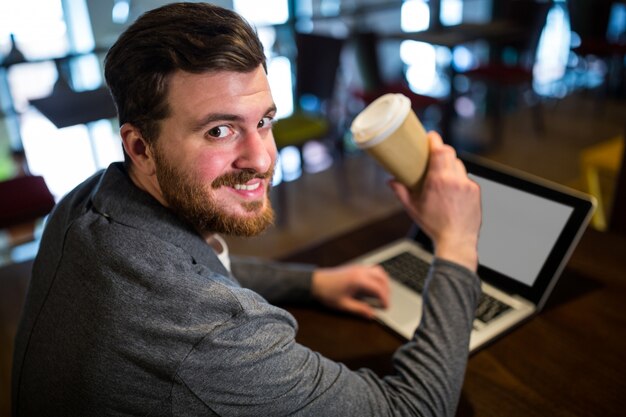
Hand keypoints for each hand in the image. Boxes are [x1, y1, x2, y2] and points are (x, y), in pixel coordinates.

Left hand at [311, 265, 389, 318]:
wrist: (316, 281)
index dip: (385, 298)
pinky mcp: (356, 267)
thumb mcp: (344, 305)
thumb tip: (372, 314)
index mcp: (358, 280)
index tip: (386, 307)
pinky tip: (375, 285)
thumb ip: (359, 309)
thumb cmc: (327, 292)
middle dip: (387, 290)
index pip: (378, 288)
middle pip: (382, 278)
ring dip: (384, 281)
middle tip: (385, 302)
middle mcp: (360, 271)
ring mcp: (358, 267)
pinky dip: (378, 276)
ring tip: (383, 294)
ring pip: (379, 271)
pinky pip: (372, 268)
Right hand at [388, 132, 481, 270]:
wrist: (457, 241)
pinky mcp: (475, 191)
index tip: (431, 136)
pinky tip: (452, 191)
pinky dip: (458, 180)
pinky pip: (466, 179)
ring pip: (459, 166)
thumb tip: (391, 181)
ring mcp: (468, 185)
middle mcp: (455, 180)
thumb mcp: (413, 208)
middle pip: (450, 154)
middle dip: (441, 152)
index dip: (435, 140)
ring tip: (442, 176)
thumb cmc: (435, 226)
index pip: (440, 151)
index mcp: (439, 181)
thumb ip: (401, 192)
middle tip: (433, 155)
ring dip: (450, 166)